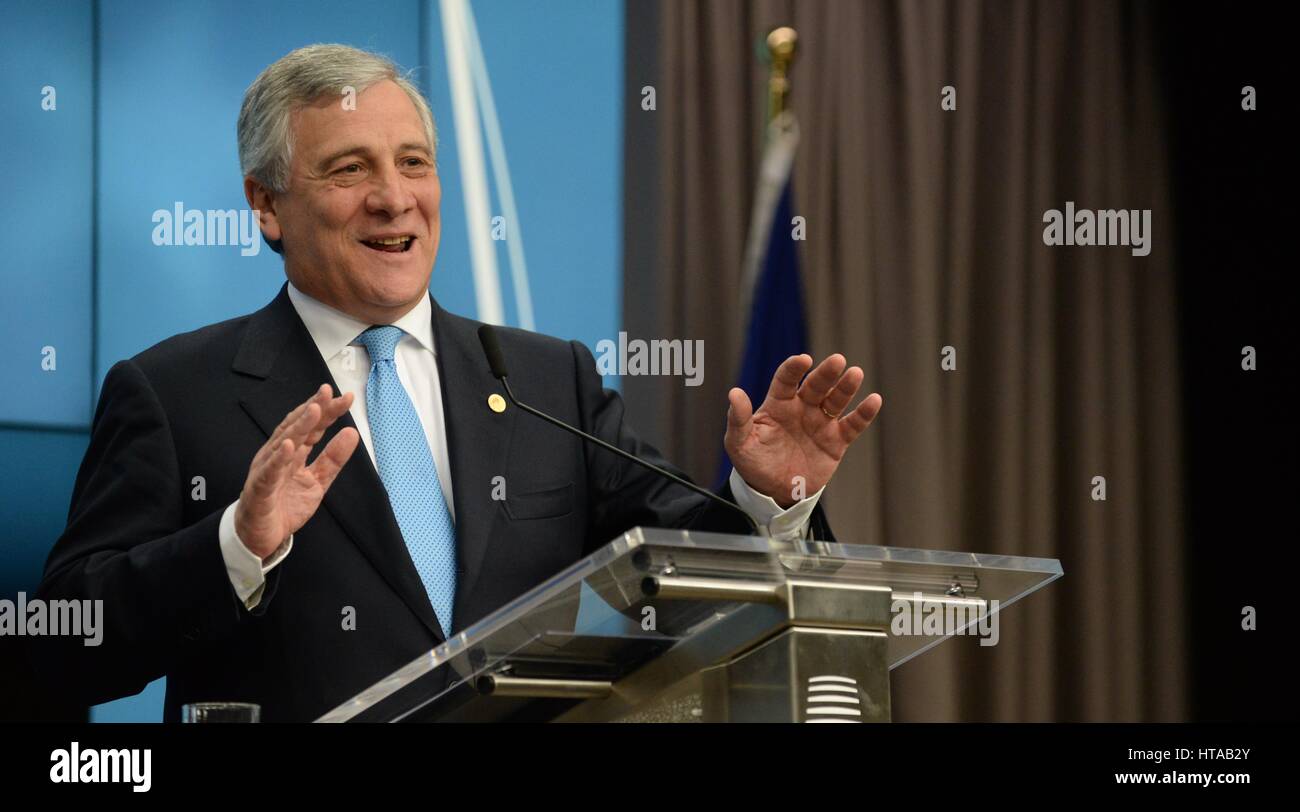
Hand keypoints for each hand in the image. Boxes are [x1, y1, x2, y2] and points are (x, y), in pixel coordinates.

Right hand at [234, 384, 359, 559]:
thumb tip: (351, 433)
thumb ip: (333, 459)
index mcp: (293, 453)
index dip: (327, 411)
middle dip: (313, 409)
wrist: (260, 536)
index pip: (312, 427)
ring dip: (298, 427)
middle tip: (328, 392)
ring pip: (283, 444)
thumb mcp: (317, 481)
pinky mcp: (260, 490)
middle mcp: (278, 456)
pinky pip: (269, 473)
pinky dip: (278, 459)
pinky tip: (289, 446)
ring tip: (314, 410)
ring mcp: (267, 470)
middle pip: (297, 428)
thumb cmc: (285, 504)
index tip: (345, 398)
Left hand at [724, 354, 881, 507]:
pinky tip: (874, 400)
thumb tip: (734, 393)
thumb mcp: (739, 444)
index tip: (803, 360)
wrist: (773, 492)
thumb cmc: (754, 463)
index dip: (794, 368)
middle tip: (837, 360)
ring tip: (855, 374)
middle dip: (826, 373)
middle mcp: (802, 408)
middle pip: (816, 386)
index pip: (786, 380)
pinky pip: (852, 425)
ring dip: (846, 387)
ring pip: (836, 400)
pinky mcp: (836, 441)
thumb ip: (739, 419)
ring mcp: (820, 423)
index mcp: (778, 404)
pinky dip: (864, 413)